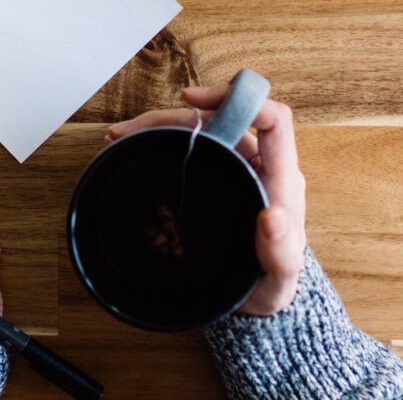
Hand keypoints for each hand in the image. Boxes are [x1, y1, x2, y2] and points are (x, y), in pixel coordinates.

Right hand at [107, 85, 305, 314]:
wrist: (252, 303)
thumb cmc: (269, 288)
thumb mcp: (277, 282)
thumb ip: (280, 254)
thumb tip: (274, 218)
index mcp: (281, 181)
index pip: (272, 120)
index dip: (238, 98)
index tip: (192, 100)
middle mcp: (259, 167)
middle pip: (223, 118)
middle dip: (175, 116)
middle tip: (131, 130)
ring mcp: (237, 170)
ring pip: (203, 130)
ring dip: (161, 126)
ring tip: (122, 136)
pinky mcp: (218, 177)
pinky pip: (193, 147)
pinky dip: (162, 141)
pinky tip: (136, 147)